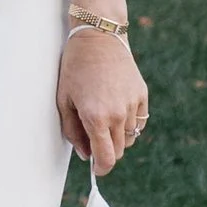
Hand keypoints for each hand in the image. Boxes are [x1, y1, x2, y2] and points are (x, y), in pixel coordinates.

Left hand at [58, 29, 148, 178]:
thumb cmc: (75, 68)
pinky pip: (139, 121)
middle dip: (107, 151)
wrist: (98, 37)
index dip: (101, 168)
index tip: (97, 168)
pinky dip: (129, 122)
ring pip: (129, 137)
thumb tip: (86, 154)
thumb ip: (73, 132)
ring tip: (104, 116)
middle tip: (94, 139)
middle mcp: (118, 114)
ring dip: (118, 136)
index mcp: (96, 118)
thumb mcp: (64, 101)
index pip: (106, 159)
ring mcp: (132, 104)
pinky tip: (116, 107)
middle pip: (119, 151)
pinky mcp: (142, 95)